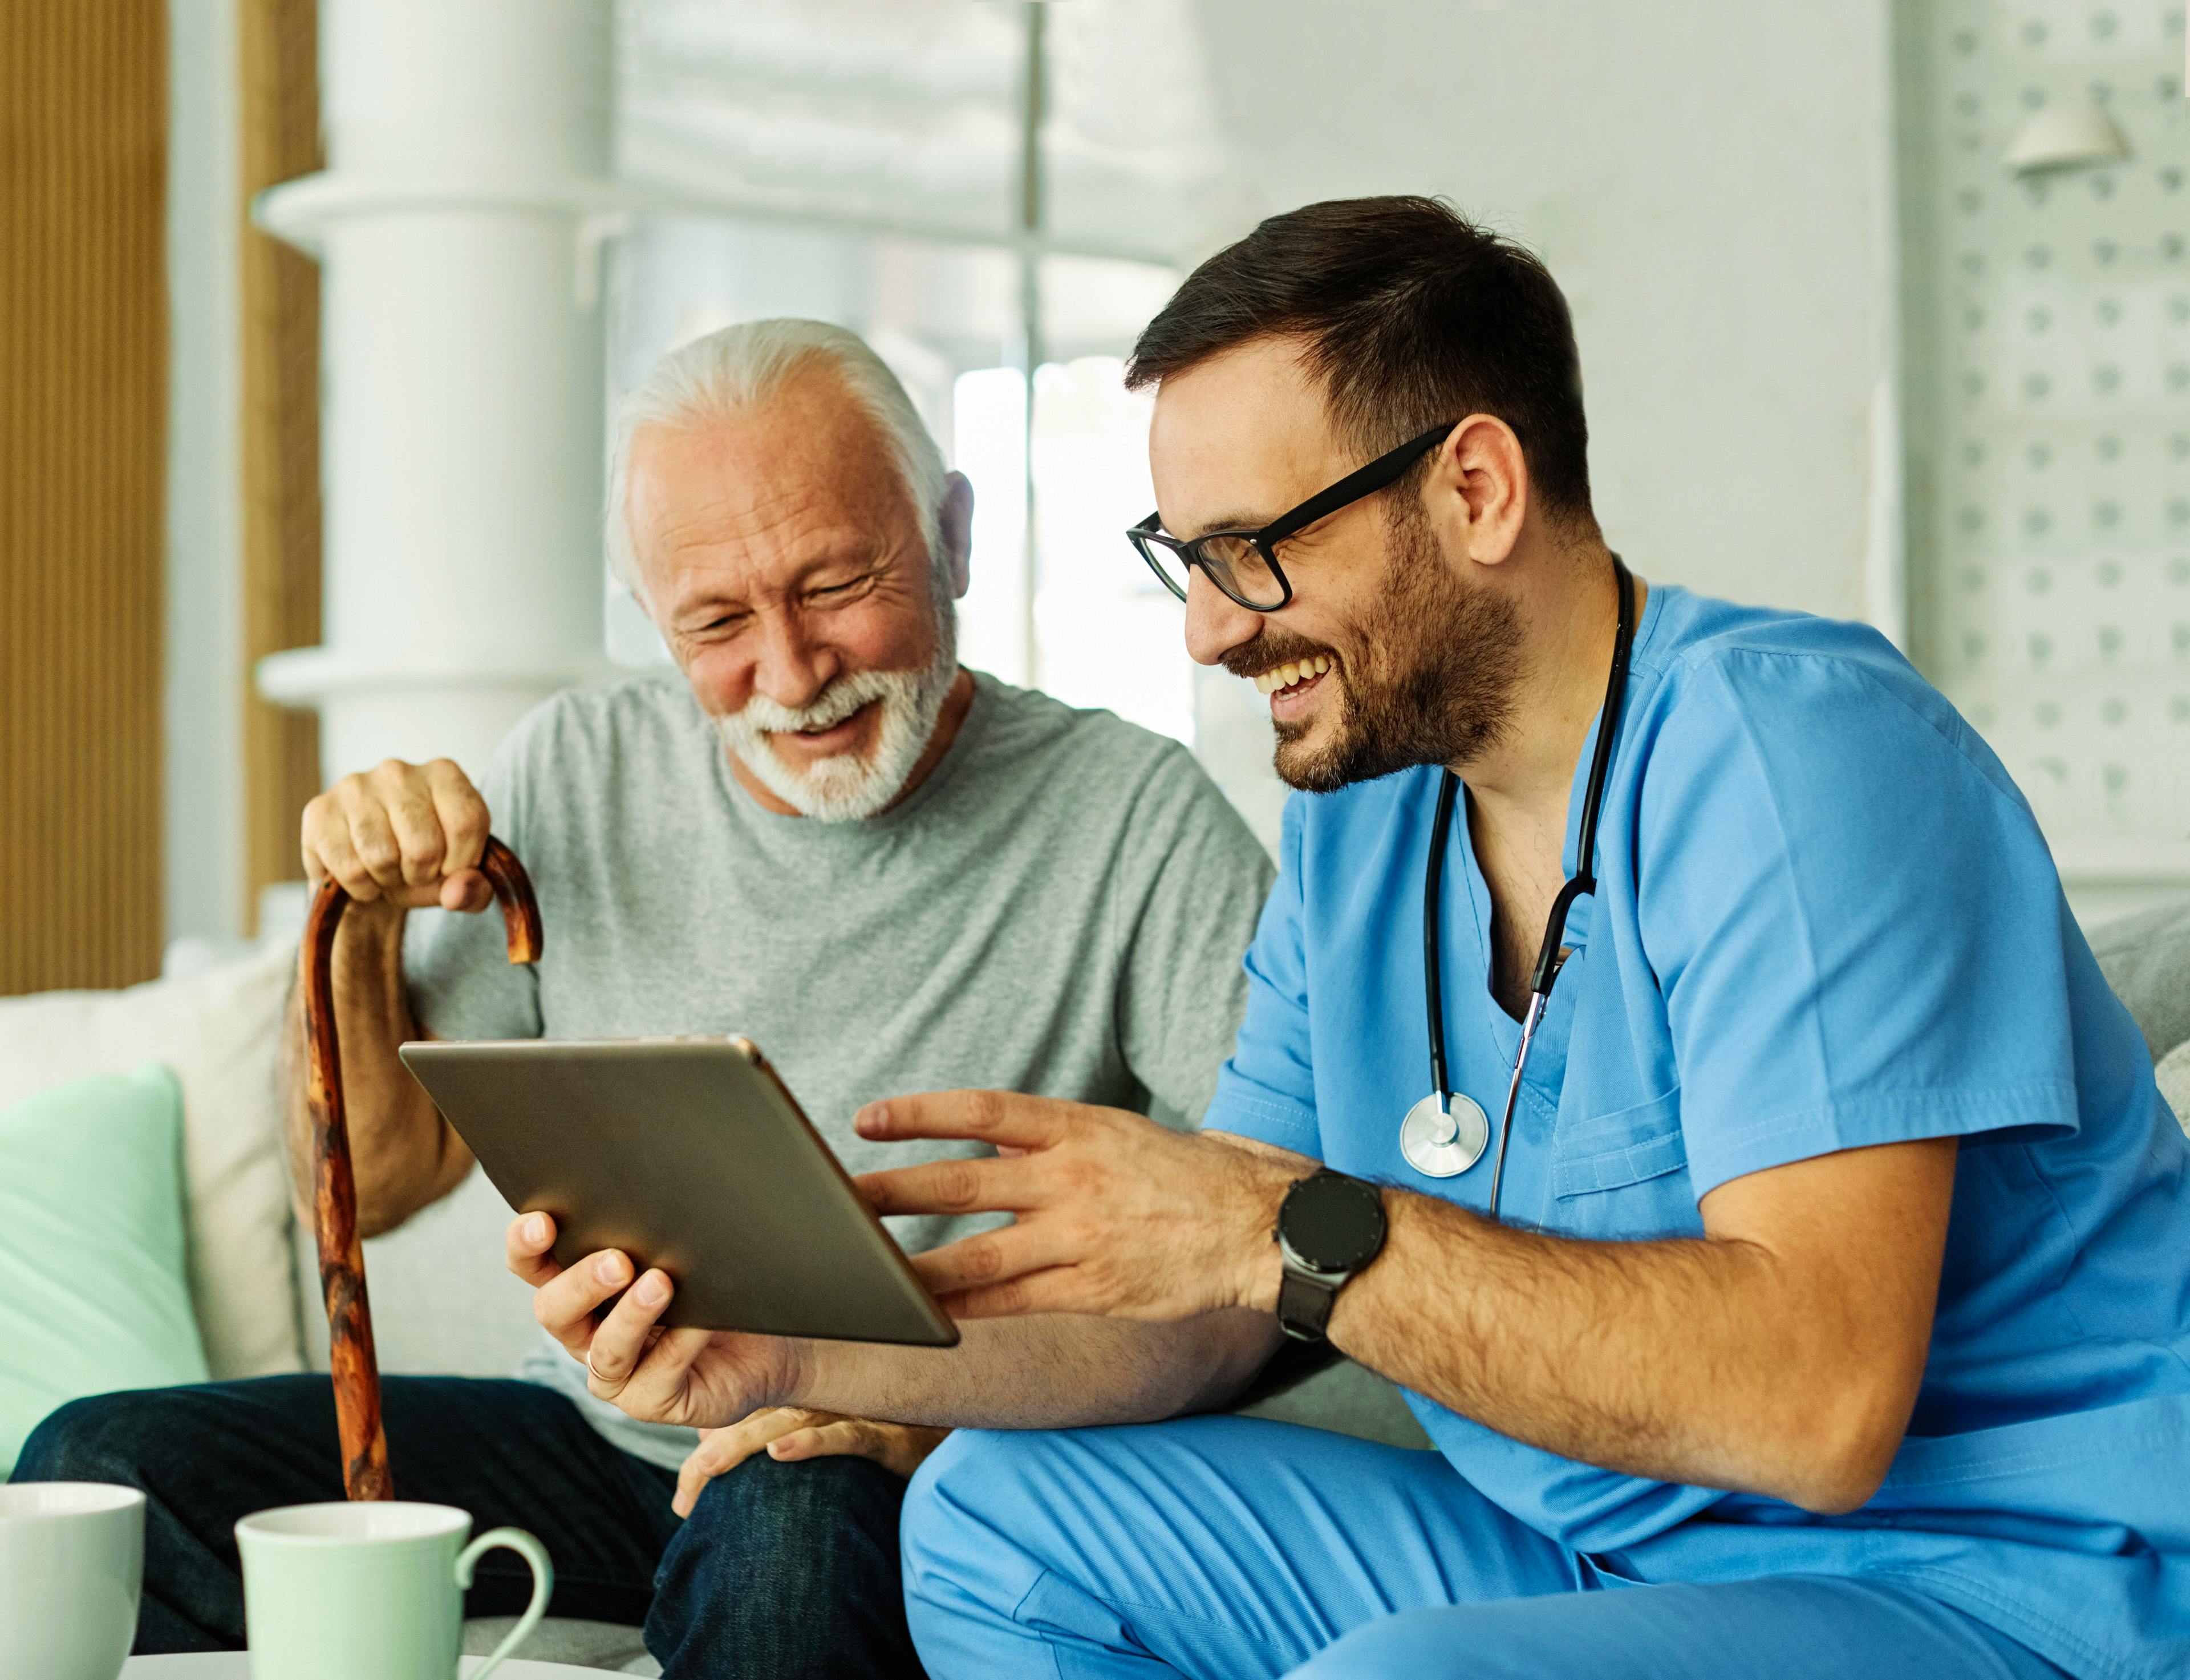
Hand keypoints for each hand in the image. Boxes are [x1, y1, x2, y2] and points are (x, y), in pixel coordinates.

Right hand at [300, 757, 494, 909]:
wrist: (368, 876)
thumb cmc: (421, 867)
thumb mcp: (460, 881)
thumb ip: (475, 889)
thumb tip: (458, 892)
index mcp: (444, 774)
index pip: (467, 822)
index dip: (461, 862)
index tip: (450, 868)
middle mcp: (398, 771)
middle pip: (425, 846)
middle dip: (421, 875)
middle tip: (412, 872)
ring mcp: (355, 786)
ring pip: (383, 858)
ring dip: (388, 881)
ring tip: (387, 871)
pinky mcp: (319, 811)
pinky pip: (349, 868)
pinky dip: (360, 887)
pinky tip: (361, 876)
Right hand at [507, 1212, 801, 1429]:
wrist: (770, 1345)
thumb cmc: (719, 1286)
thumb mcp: (684, 1249)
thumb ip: (659, 1226)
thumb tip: (659, 1178)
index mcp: (582, 1287)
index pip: (534, 1266)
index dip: (526, 1246)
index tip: (541, 1222)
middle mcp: (588, 1332)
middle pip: (554, 1311)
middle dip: (581, 1283)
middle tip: (618, 1260)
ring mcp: (618, 1372)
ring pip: (605, 1351)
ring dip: (630, 1316)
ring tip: (661, 1283)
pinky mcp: (652, 1401)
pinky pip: (657, 1376)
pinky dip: (679, 1345)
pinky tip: (702, 1322)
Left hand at [673, 1409, 950, 1516]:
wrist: (949, 1434)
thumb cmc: (882, 1432)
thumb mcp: (823, 1436)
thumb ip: (768, 1430)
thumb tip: (709, 1442)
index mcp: (801, 1402)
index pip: (741, 1422)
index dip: (706, 1456)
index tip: (684, 1503)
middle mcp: (820, 1402)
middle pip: (753, 1423)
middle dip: (714, 1460)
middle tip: (685, 1500)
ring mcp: (852, 1414)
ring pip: (789, 1423)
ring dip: (746, 1444)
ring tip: (706, 1466)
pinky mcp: (884, 1435)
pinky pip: (845, 1436)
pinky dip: (812, 1441)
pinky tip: (780, 1451)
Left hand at [852, 1092, 1309, 1320]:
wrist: (1267, 1228)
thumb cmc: (1197, 1177)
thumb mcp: (1125, 1135)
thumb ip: (1057, 1142)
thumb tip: (992, 1147)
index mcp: (1082, 1129)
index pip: (983, 1112)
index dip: (920, 1115)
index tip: (868, 1119)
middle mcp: (1074, 1180)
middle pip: (961, 1187)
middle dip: (891, 1197)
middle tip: (835, 1205)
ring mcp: (1082, 1240)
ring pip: (977, 1259)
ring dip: (913, 1269)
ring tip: (863, 1278)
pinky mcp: (1095, 1293)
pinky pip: (1016, 1308)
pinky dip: (968, 1316)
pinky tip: (928, 1322)